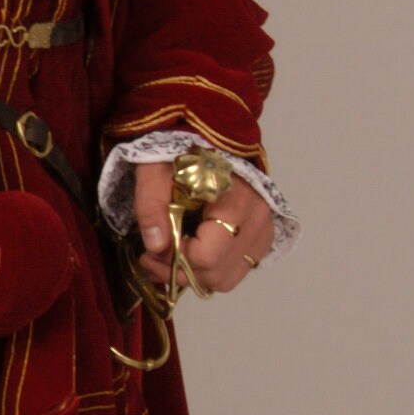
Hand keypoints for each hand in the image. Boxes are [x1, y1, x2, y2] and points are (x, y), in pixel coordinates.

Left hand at [132, 159, 272, 295]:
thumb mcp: (156, 167)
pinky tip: (189, 255)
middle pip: (216, 273)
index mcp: (234, 199)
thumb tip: (155, 245)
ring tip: (167, 260)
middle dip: (179, 272)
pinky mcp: (262, 237)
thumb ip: (151, 203)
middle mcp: (256, 220)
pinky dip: (211, 270)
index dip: (174, 258)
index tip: (151, 251)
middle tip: (151, 259)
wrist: (213, 136)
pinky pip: (236, 270)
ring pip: (227, 279)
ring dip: (195, 276)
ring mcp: (263, 231)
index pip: (206, 254)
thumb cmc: (185, 150)